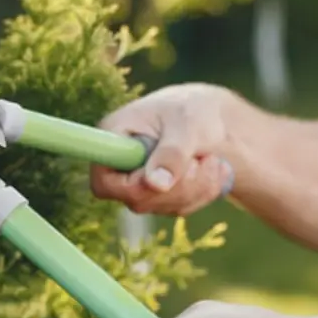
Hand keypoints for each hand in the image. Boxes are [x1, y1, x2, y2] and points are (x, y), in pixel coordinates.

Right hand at [90, 83, 245, 215]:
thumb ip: (172, 153)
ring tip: (212, 157)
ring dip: (198, 186)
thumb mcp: (186, 124)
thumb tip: (157, 185)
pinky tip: (214, 167)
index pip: (103, 181)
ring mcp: (138, 184)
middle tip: (202, 159)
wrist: (211, 117)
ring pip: (164, 206)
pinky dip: (205, 190)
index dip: (133, 187)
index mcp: (112, 138)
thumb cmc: (192, 109)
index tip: (164, 176)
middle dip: (179, 185)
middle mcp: (119, 166)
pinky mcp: (159, 196)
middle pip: (138, 199)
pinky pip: (182, 208)